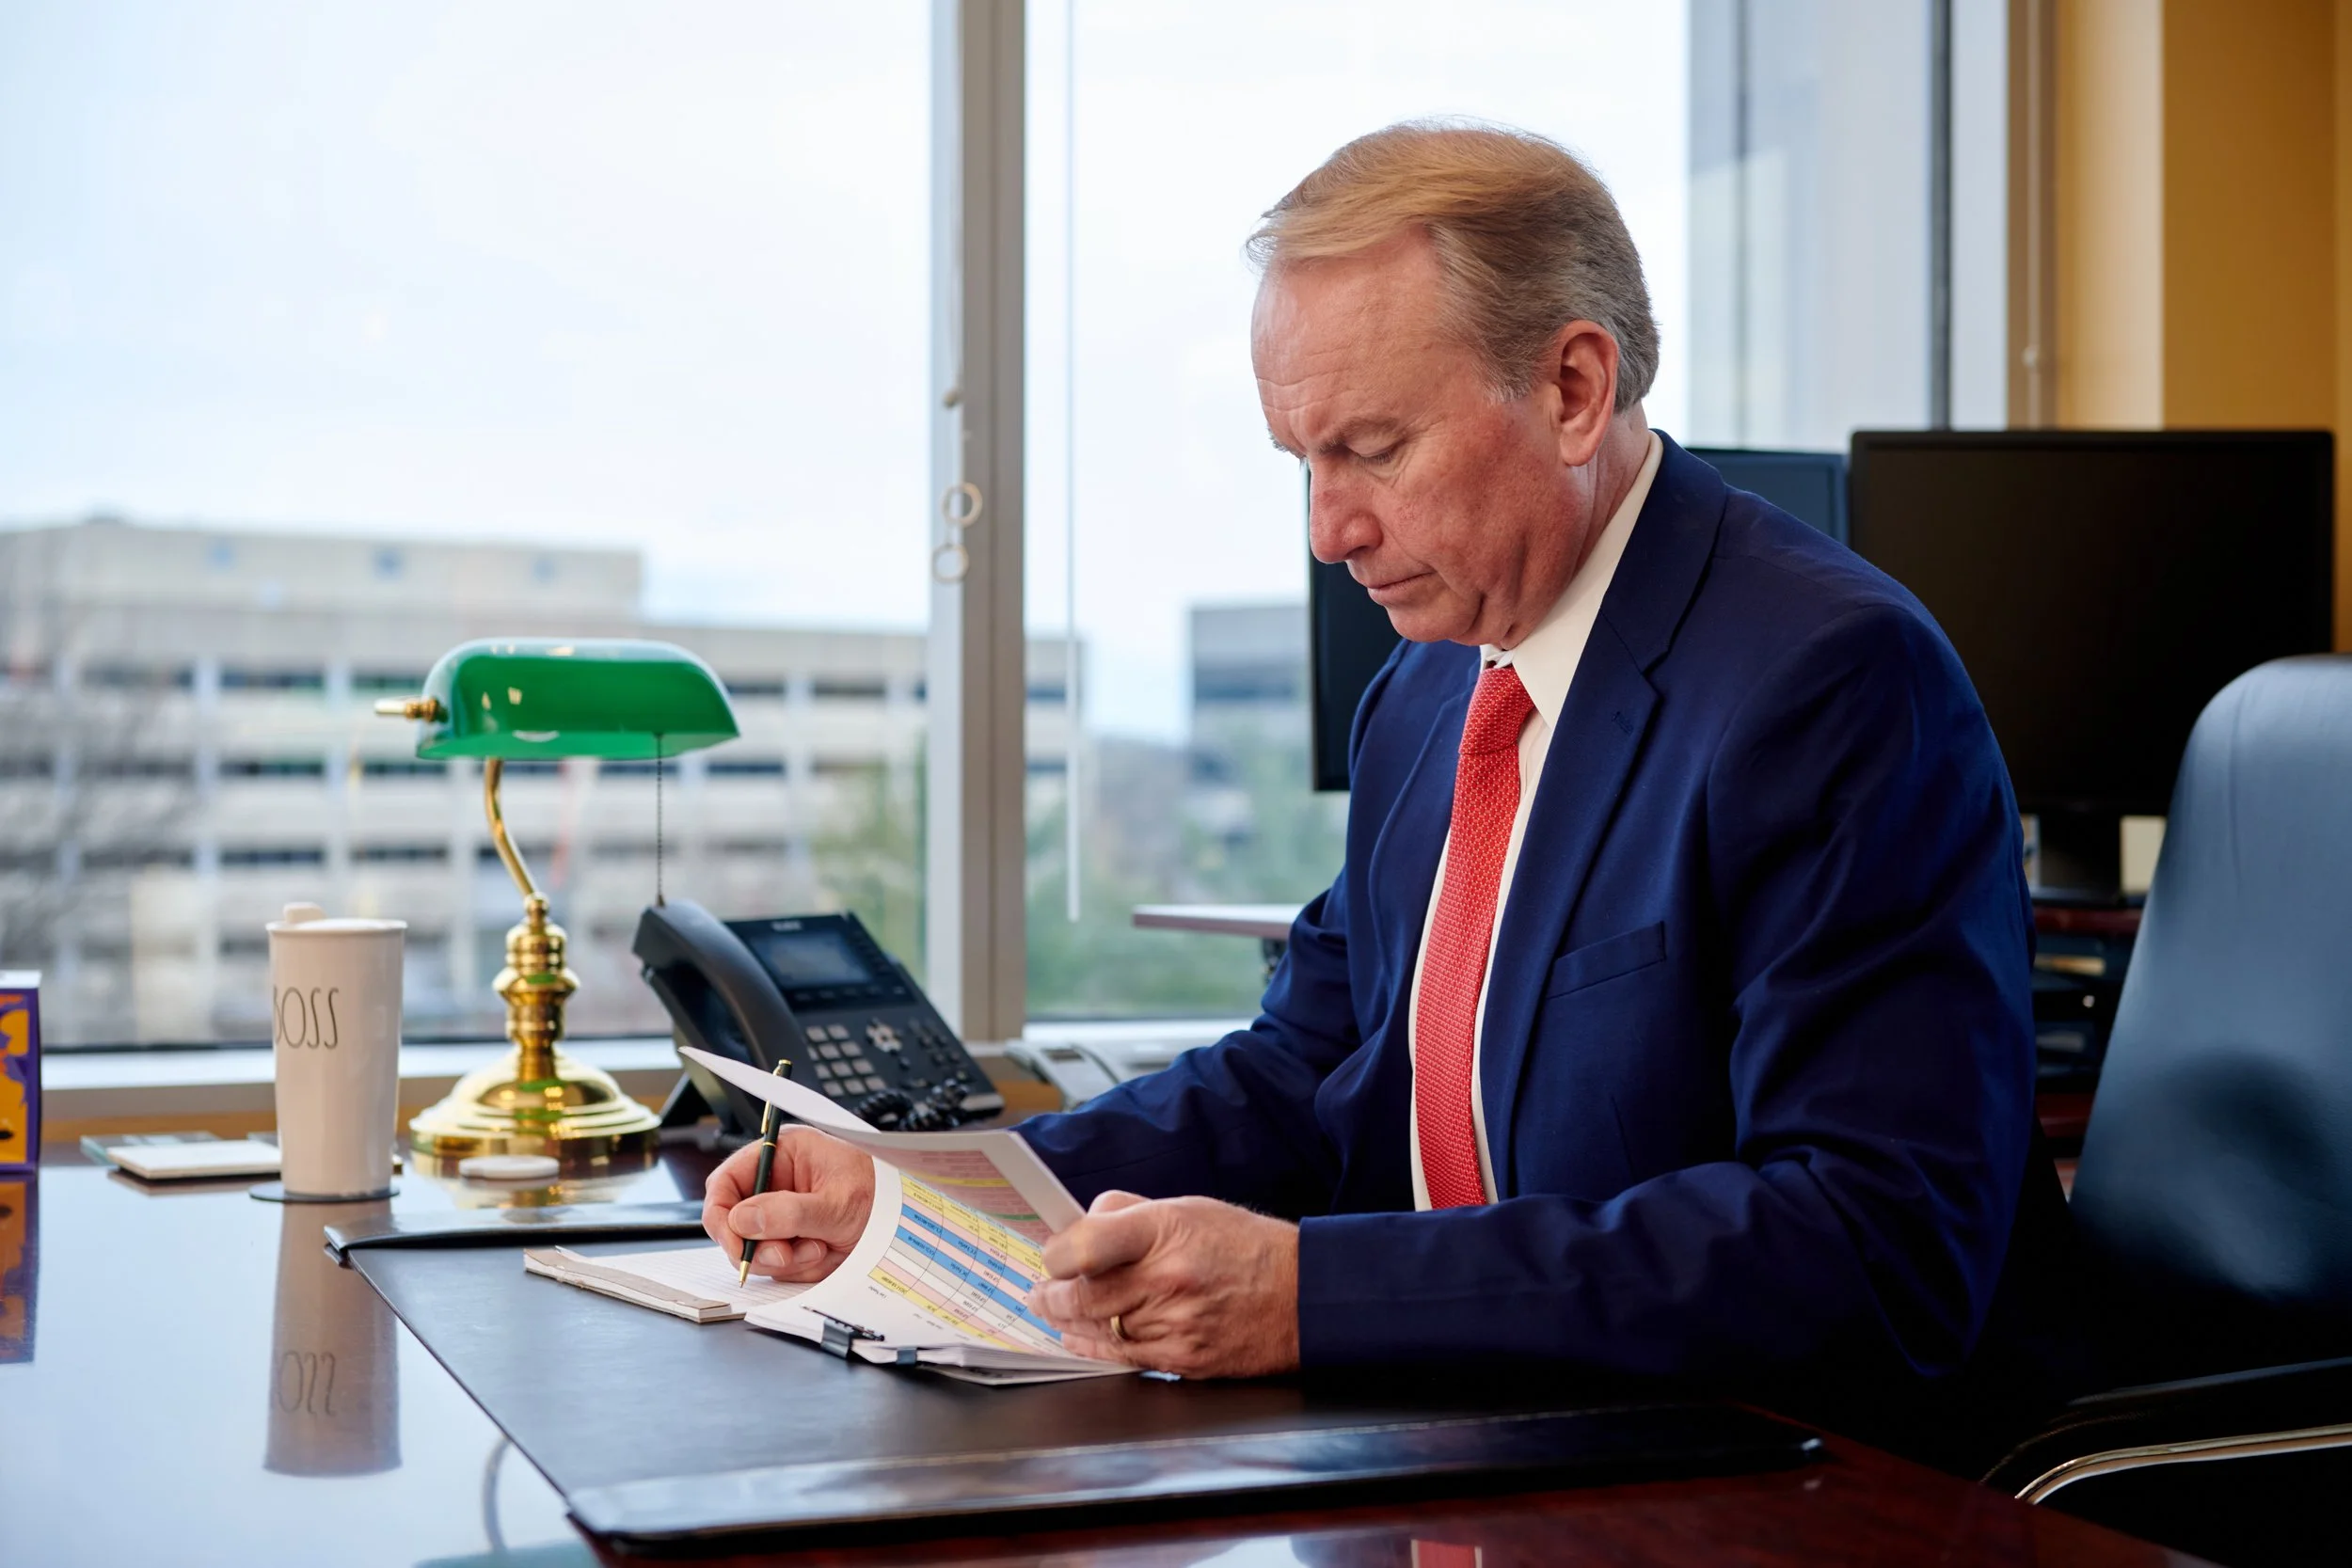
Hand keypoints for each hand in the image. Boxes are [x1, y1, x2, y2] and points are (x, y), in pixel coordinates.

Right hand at [701, 1127, 875, 1281]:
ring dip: (787, 1258)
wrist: (910, 1222)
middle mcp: (776, 1183)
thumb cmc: (881, 1195)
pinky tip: (825, 1253)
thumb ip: (789, 1213)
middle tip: (786, 1255)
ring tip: (821, 1247)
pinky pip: (778, 1265)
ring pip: (755, 1249)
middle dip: (759, 1245)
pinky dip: (800, 1267)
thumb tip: (743, 1219)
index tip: (735, 1242)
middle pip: (734, 1223)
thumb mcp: (837, 1204)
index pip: (726, 1182)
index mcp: (782, 1155)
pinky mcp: (792, 1239)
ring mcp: (782, 1214)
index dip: (722, 1214)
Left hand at [1026, 1191, 1300, 1377]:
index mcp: (1166, 1229)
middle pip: (1082, 1296)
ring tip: (1055, 1311)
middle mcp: (1167, 1279)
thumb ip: (1128, 1213)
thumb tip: (1081, 1225)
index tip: (1049, 1257)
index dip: (1056, 1254)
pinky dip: (1093, 1348)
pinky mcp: (1182, 1360)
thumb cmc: (1244, 1246)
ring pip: (1097, 1331)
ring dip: (1068, 1322)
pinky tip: (1079, 1338)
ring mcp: (1174, 1325)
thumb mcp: (1188, 1207)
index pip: (1087, 1244)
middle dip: (1049, 1296)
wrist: (1302, 1297)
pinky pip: (1121, 1358)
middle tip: (1037, 1292)